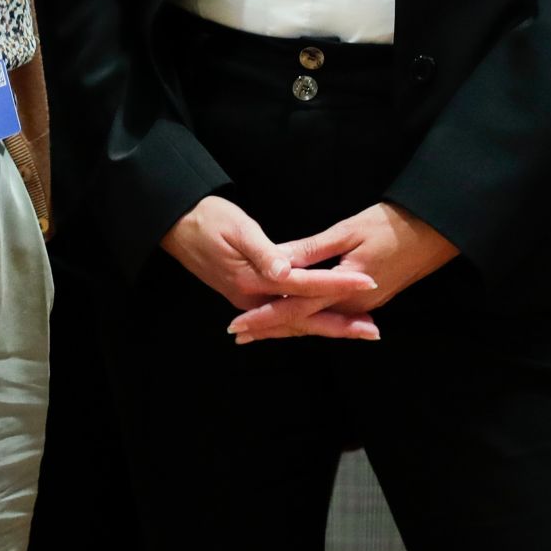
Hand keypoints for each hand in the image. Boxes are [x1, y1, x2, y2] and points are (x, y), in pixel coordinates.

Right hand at [160, 195, 379, 340]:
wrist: (176, 225)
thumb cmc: (208, 219)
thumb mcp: (237, 228)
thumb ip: (264, 252)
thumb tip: (287, 272)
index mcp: (254, 280)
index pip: (306, 285)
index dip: (338, 284)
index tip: (369, 282)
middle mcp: (252, 298)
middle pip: (303, 317)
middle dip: (340, 325)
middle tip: (374, 331)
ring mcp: (248, 301)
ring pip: (294, 322)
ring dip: (326, 327)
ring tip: (357, 330)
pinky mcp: (246, 297)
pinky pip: (282, 317)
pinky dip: (303, 324)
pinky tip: (318, 325)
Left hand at [230, 203, 457, 342]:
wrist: (435, 232)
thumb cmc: (390, 224)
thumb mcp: (346, 231)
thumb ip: (311, 250)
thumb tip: (277, 264)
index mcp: (344, 289)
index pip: (294, 309)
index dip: (264, 318)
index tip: (236, 326)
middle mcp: (353, 305)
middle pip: (304, 323)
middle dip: (270, 329)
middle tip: (238, 335)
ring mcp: (364, 305)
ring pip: (317, 322)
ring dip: (287, 327)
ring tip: (259, 332)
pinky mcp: (371, 300)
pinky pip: (332, 316)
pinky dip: (309, 319)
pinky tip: (297, 319)